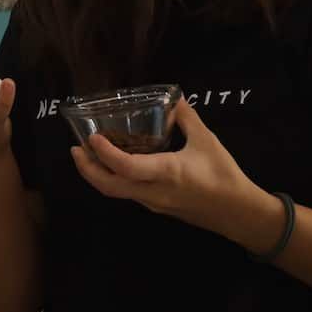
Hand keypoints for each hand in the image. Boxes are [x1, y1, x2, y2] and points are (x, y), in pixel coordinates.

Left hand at [70, 96, 281, 243]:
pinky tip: (118, 165)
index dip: (104, 153)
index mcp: (165, 172)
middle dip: (86, 169)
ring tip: (90, 155)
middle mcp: (153, 191)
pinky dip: (115, 179)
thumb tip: (174, 98)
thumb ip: (188, 119)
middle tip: (76, 149)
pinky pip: (128, 193)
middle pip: (108, 186)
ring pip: (116, 192)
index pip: (125, 166)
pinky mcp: (157, 206)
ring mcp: (152, 203)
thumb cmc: (223, 176)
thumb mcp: (207, 142)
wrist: (236, 213)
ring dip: (98, 175)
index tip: (91, 137)